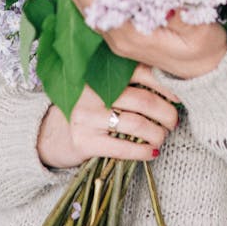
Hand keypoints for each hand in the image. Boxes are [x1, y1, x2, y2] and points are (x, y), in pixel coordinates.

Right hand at [37, 65, 178, 168]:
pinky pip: (122, 147)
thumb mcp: (98, 88)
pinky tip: (152, 153)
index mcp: (99, 73)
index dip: (164, 85)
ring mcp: (87, 117)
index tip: (179, 96)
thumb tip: (166, 87)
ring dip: (157, 133)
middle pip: (142, 101)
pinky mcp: (84, 141)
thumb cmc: (83, 108)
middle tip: (174, 121)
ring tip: (163, 137)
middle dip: (166, 112)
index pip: (139, 72)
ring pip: (136, 124)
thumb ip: (123, 82)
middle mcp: (92, 92)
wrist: (48, 133)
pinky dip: (142, 151)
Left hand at [67, 0, 226, 80]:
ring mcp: (118, 37)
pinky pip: (97, 9)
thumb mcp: (201, 34)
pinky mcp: (120, 32)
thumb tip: (168, 5)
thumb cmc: (204, 48)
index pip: (106, 14)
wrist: (203, 71)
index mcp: (136, 39)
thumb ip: (183, 20)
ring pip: (91, 7)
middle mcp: (120, 40)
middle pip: (93, 6)